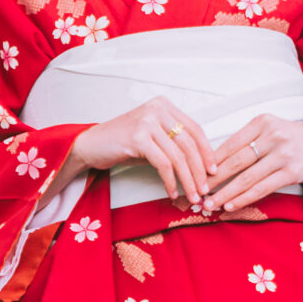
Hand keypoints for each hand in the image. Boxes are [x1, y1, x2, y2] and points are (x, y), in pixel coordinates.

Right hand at [68, 97, 218, 211]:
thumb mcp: (151, 137)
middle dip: (199, 170)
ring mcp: (147, 122)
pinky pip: (163, 163)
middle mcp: (157, 109)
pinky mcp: (138, 138)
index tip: (213, 170)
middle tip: (204, 189)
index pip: (195, 129)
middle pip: (189, 143)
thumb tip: (200, 166)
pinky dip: (170, 181)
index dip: (206, 151)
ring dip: (187, 179)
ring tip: (191, 195)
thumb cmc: (121, 143)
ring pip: (178, 155)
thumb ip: (172, 144)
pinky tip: (172, 192)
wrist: (89, 145)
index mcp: (164, 106)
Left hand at [205, 115, 302, 214]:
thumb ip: (245, 142)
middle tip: (197, 193)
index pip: (230, 144)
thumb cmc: (289, 137)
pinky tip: (231, 205)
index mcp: (262, 122)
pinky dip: (244, 198)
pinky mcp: (292, 172)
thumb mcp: (268, 130)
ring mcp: (283, 154)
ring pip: (247, 178)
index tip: (195, 175)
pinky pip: (262, 188)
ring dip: (226, 193)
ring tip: (210, 204)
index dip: (211, 162)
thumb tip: (212, 165)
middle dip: (214, 180)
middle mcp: (273, 136)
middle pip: (236, 161)